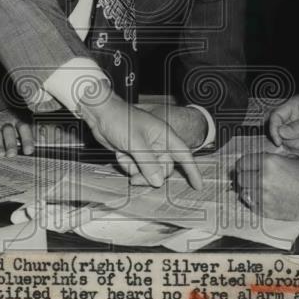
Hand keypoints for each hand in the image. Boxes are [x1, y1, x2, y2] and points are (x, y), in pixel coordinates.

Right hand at [0, 110, 34, 156]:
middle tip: (11, 154)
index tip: (28, 151)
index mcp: (18, 120)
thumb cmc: (10, 123)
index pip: (24, 128)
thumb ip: (26, 136)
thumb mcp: (20, 125)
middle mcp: (6, 121)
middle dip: (10, 143)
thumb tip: (31, 151)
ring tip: (0, 155)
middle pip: (9, 131)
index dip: (27, 139)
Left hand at [79, 93, 202, 188]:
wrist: (100, 113)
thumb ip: (148, 164)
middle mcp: (157, 143)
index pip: (184, 155)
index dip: (193, 170)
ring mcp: (145, 149)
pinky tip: (120, 155)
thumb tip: (159, 182)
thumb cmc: (120, 120)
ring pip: (149, 171)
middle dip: (152, 176)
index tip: (198, 185)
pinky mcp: (133, 153)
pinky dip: (128, 166)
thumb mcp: (136, 143)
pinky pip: (136, 168)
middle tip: (136, 179)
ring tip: (125, 162)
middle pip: (164, 168)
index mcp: (164, 135)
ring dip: (137, 171)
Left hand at [233, 152, 298, 226]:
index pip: (242, 162)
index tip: (244, 165)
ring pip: (243, 192)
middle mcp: (262, 179)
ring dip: (247, 189)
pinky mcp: (267, 211)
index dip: (243, 163)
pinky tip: (262, 197)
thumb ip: (274, 158)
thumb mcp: (293, 159)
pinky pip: (251, 204)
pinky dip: (253, 200)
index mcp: (268, 163)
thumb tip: (261, 159)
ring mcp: (263, 197)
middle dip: (243, 175)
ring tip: (254, 187)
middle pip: (240, 178)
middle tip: (248, 176)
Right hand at [269, 94, 298, 152]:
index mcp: (293, 106)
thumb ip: (298, 127)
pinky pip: (298, 147)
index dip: (274, 129)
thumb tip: (281, 133)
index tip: (279, 141)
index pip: (275, 116)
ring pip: (289, 142)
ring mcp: (297, 129)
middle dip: (292, 141)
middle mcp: (292, 117)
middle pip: (280, 132)